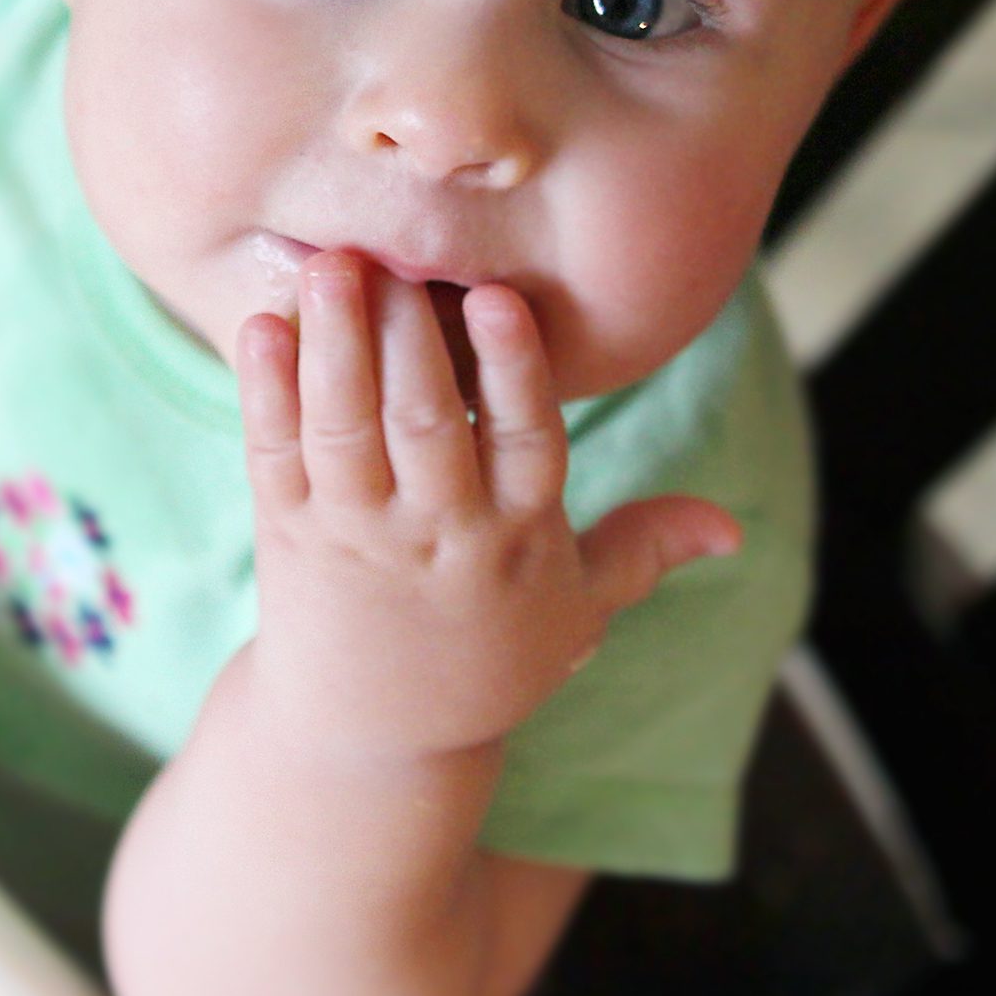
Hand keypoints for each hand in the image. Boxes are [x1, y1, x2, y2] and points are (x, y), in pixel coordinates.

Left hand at [236, 252, 740, 763]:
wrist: (374, 737)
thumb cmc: (486, 658)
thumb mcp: (579, 612)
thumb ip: (645, 549)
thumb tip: (733, 527)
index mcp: (516, 535)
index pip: (522, 441)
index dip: (511, 370)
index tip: (499, 300)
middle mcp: (435, 531)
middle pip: (423, 425)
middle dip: (406, 338)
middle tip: (392, 258)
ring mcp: (355, 532)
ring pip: (343, 430)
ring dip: (331, 346)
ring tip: (327, 267)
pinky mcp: (288, 532)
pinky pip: (274, 453)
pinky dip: (265, 391)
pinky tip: (262, 325)